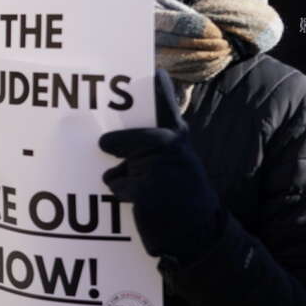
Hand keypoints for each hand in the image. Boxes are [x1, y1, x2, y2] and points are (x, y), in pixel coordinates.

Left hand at [98, 69, 222, 264]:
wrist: (199, 236)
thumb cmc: (180, 196)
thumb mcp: (175, 163)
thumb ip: (152, 142)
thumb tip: (112, 132)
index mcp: (177, 135)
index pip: (163, 101)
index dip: (155, 85)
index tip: (152, 69)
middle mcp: (171, 143)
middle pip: (118, 137)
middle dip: (110, 146)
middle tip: (106, 147)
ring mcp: (159, 165)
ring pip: (116, 164)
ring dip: (122, 178)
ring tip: (148, 190)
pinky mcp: (146, 188)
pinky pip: (115, 183)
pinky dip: (122, 194)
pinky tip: (144, 203)